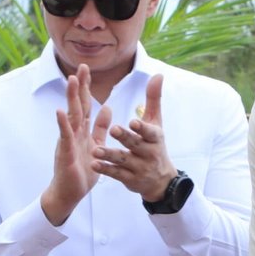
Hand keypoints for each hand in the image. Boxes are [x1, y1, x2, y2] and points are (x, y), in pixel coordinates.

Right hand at [41, 65, 111, 225]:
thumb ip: (100, 127)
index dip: (86, 87)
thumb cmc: (80, 170)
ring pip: (70, 116)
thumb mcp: (96, 145)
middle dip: (78, 86)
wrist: (69, 193)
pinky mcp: (64, 152)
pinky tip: (60, 111)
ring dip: (70, 98)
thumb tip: (106, 107)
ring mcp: (67, 141)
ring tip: (70, 81)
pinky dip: (63, 123)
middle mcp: (73, 132)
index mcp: (82, 130)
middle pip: (77, 105)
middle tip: (81, 67)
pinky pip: (64, 136)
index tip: (87, 69)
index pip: (85, 104)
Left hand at [96, 71, 177, 201]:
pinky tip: (94, 164)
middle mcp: (148, 153)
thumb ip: (153, 99)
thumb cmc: (155, 144)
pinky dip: (105, 170)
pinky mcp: (129, 179)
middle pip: (135, 144)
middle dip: (125, 137)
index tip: (133, 121)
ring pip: (123, 160)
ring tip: (95, 150)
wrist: (160, 180)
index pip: (150, 132)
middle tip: (113, 129)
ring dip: (109, 155)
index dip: (142, 128)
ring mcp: (139, 168)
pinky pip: (116, 174)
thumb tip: (158, 74)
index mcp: (155, 138)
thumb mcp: (156, 123)